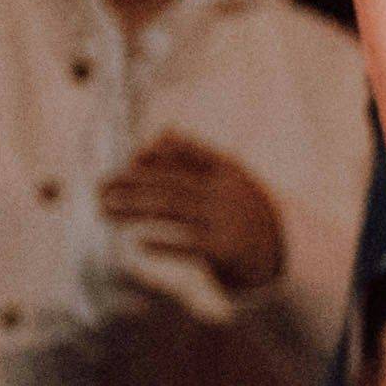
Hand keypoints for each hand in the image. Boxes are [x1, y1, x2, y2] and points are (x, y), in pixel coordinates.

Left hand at [107, 133, 288, 296]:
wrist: (287, 253)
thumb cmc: (246, 213)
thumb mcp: (229, 179)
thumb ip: (196, 156)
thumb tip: (160, 132)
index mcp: (228, 171)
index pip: (187, 154)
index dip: (156, 156)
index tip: (131, 160)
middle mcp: (226, 192)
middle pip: (170, 183)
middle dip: (131, 184)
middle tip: (98, 188)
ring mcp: (227, 220)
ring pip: (172, 209)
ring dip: (134, 208)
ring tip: (104, 210)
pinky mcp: (226, 251)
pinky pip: (188, 244)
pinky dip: (163, 244)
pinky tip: (137, 243)